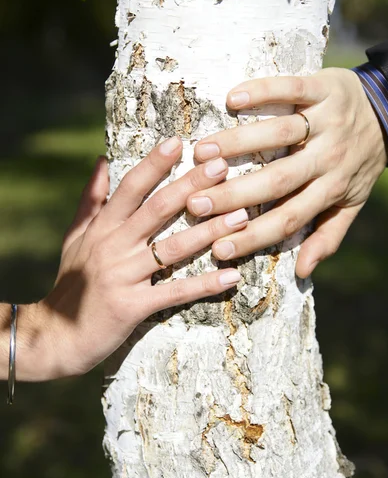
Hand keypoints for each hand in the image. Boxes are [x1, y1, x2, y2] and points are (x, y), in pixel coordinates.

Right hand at [17, 138, 246, 380]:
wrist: (56, 336)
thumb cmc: (71, 283)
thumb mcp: (76, 236)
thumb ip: (91, 199)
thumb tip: (102, 160)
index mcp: (102, 227)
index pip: (131, 187)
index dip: (155, 163)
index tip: (180, 141)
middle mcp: (114, 246)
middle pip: (158, 209)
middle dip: (192, 186)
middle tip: (222, 166)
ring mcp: (124, 276)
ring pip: (173, 247)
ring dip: (209, 231)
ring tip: (241, 216)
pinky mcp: (133, 306)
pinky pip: (175, 292)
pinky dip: (205, 284)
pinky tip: (232, 275)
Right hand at [187, 69, 387, 277]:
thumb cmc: (362, 162)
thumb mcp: (351, 203)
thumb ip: (328, 235)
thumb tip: (303, 272)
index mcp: (330, 189)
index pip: (288, 219)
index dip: (254, 237)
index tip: (218, 248)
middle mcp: (327, 158)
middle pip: (277, 180)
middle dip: (234, 194)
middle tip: (196, 203)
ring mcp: (326, 122)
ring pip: (279, 134)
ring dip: (239, 142)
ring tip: (202, 152)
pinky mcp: (323, 89)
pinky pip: (292, 89)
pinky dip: (263, 91)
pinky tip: (232, 98)